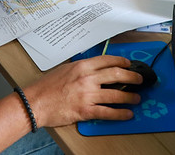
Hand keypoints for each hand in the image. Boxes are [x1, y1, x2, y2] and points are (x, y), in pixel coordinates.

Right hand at [24, 55, 140, 127]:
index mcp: (82, 66)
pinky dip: (120, 114)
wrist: (36, 102)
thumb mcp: (65, 70)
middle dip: (132, 77)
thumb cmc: (46, 87)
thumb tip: (94, 70)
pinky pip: (108, 112)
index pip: (107, 60)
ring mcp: (87, 95)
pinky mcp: (86, 110)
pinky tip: (127, 114)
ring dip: (130, 96)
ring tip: (136, 98)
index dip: (121, 61)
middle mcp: (87, 79)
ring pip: (116, 94)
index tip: (128, 64)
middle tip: (139, 79)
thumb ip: (81, 69)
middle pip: (116, 75)